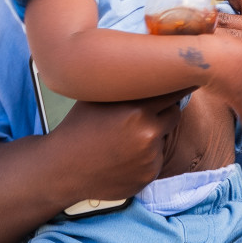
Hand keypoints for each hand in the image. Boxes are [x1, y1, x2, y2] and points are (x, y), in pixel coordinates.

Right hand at [50, 91, 186, 197]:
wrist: (63, 168)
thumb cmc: (78, 127)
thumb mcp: (98, 98)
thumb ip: (126, 85)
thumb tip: (150, 66)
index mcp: (137, 110)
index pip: (173, 91)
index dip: (174, 86)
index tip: (177, 81)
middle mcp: (148, 133)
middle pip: (174, 113)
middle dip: (163, 111)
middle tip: (143, 114)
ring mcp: (150, 158)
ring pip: (164, 137)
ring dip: (154, 135)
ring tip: (125, 138)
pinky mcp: (148, 176)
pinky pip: (156, 159)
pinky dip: (146, 157)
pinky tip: (123, 156)